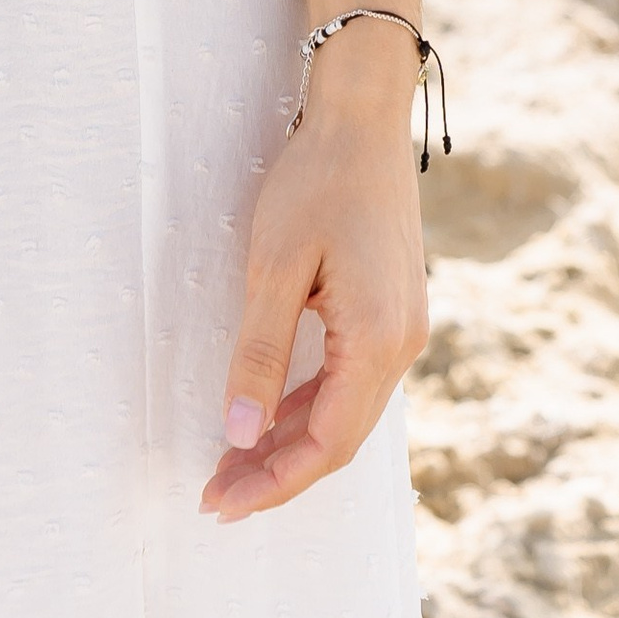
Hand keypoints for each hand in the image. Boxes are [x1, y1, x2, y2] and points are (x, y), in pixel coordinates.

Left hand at [202, 20, 428, 521]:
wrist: (364, 116)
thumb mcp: (276, 265)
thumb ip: (260, 354)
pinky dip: (309, 406)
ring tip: (232, 463)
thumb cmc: (318, 180)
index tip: (220, 500)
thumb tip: (241, 434)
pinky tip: (270, 414)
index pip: (328, 443)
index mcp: (379, 339)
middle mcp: (402, 344)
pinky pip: (351, 380)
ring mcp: (402, 328)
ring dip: (291, 443)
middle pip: (339, 438)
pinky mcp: (391, 312)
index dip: (273, 481)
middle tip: (216, 495)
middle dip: (277, 472)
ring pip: (346, 412)